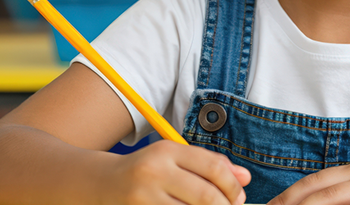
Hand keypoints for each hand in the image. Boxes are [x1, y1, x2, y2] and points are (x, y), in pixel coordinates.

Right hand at [103, 140, 251, 204]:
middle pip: (206, 196)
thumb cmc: (148, 171)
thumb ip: (211, 165)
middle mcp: (154, 172)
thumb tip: (245, 178)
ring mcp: (144, 197)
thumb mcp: (175, 159)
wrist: (103, 183)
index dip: (233, 186)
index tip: (239, 197)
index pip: (213, 167)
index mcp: (167, 151)